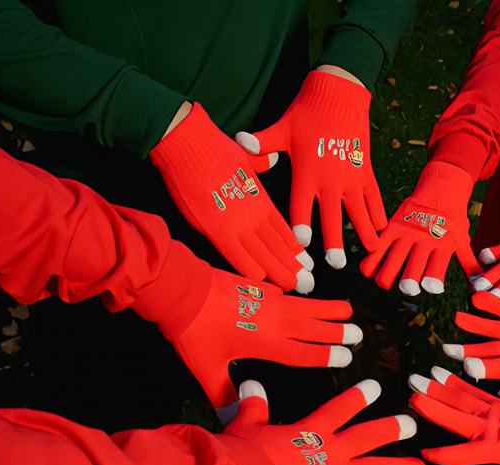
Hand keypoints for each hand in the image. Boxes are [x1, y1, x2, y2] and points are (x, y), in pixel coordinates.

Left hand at [132, 244, 361, 419]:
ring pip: (305, 306)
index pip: (305, 352)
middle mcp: (274, 320)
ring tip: (347, 309)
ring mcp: (267, 300)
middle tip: (358, 332)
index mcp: (266, 343)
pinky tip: (307, 298)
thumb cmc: (194, 332)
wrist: (181, 290)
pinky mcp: (258, 287)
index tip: (347, 355)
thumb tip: (233, 422)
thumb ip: (224, 396)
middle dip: (336, 331)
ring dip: (327, 309)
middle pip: (313, 327)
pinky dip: (303, 297)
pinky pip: (288, 294)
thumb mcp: (207, 370)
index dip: (327, 355)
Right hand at [151, 103, 313, 292]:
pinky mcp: (217, 228)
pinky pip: (236, 254)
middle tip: (308, 284)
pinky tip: (261, 280)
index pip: (283, 229)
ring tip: (295, 287)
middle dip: (294, 267)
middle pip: (278, 246)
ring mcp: (237, 222)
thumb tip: (271, 160)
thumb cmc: (213, 147)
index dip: (295, 249)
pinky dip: (248, 268)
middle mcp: (253, 214)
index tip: (306, 263)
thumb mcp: (246, 156)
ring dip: (278, 272)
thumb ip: (260, 164)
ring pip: (263, 254)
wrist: (190, 143)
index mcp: (260, 199)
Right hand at [222, 379, 424, 464]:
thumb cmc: (242, 458)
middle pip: (371, 436)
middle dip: (393, 429)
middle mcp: (333, 451)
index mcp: (311, 431)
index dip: (359, 396)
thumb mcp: (246, 427)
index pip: (342, 407)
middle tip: (411, 425)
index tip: (375, 387)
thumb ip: (254, 407)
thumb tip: (250, 386)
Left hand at [236, 69, 384, 269]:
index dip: (300, 226)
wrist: (339, 94)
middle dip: (334, 241)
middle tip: (336, 264)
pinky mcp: (365, 169)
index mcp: (306, 172)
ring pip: (358, 210)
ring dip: (364, 232)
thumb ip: (261, 143)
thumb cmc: (305, 113)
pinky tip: (381, 230)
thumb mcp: (281, 128)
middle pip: (331, 216)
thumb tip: (238, 142)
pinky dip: (378, 213)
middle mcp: (329, 178)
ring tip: (369, 251)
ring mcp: (350, 176)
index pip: (300, 206)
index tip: (301, 246)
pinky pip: (374, 196)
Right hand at [360, 161, 480, 295]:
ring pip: (391, 260)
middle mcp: (423, 241)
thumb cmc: (453, 220)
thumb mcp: (463, 239)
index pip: (436, 268)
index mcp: (442, 245)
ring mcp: (406, 234)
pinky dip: (370, 261)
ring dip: (385, 276)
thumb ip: (469, 263)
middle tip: (407, 290)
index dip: (433, 282)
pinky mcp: (392, 228)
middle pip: (412, 268)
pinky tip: (369, 271)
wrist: (439, 189)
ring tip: (384, 283)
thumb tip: (479, 285)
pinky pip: (377, 247)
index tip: (430, 289)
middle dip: (408, 283)